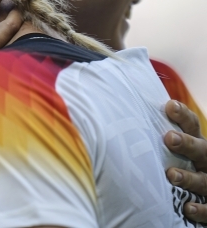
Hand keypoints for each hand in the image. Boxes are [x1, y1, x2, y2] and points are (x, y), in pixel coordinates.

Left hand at [164, 100, 206, 220]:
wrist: (200, 194)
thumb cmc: (176, 165)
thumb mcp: (171, 150)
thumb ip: (154, 137)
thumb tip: (119, 117)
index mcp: (197, 145)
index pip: (192, 126)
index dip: (183, 116)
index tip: (170, 106)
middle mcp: (206, 162)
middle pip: (202, 150)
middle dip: (187, 143)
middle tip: (169, 138)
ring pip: (204, 180)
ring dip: (189, 177)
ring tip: (171, 174)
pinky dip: (200, 209)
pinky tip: (187, 207)